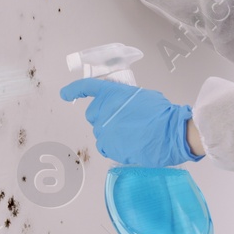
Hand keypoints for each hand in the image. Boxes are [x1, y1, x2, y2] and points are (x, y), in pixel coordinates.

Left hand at [60, 78, 200, 166]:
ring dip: (111, 132)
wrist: (168, 132)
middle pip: (92, 114)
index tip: (65, 93)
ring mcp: (104, 129)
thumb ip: (125, 99)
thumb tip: (122, 107)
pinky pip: (105, 146)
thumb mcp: (142, 96)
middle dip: (102, 116)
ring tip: (131, 133)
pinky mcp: (108, 146)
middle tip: (121, 120)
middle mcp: (103, 110)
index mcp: (112, 93)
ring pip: (99, 132)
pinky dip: (113, 146)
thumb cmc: (161, 113)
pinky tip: (128, 143)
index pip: (87, 87)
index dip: (74, 90)